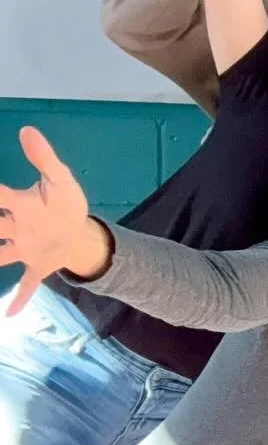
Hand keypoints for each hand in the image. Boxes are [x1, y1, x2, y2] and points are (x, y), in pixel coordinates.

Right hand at [0, 128, 104, 312]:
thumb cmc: (65, 203)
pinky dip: (18, 297)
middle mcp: (15, 227)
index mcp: (19, 205)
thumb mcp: (60, 179)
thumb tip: (27, 129)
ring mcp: (24, 248)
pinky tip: (9, 315)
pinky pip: (25, 284)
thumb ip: (44, 157)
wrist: (80, 231)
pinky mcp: (37, 265)